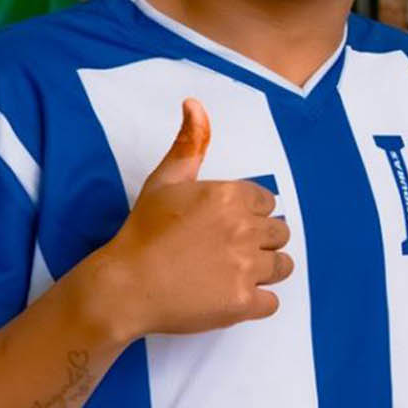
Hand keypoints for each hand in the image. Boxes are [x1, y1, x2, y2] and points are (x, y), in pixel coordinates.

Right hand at [89, 100, 293, 338]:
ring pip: (283, 266)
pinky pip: (272, 302)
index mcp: (230, 196)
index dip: (249, 214)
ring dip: (265, 269)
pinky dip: (257, 302)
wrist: (124, 286)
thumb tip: (195, 104)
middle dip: (259, 241)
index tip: (227, 225)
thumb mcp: (165, 181)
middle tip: (229, 251)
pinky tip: (231, 296)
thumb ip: (189, 144)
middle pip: (279, 233)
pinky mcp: (243, 303)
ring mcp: (246, 268)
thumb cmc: (143, 232)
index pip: (267, 203)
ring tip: (234, 273)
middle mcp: (244, 229)